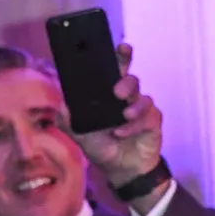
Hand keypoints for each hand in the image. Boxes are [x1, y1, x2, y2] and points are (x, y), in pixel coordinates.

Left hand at [72, 43, 163, 187]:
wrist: (121, 169)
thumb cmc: (102, 147)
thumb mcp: (80, 135)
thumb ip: (69, 121)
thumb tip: (62, 106)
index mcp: (108, 94)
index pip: (114, 70)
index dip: (120, 56)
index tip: (122, 46)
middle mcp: (126, 98)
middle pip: (130, 77)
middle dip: (126, 78)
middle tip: (117, 91)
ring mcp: (140, 109)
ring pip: (142, 96)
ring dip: (133, 105)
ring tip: (124, 115)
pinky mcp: (152, 121)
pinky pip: (147, 116)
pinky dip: (134, 125)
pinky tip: (122, 132)